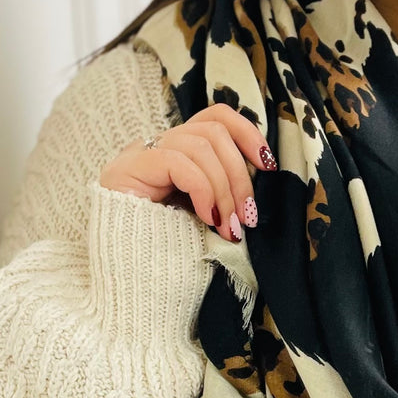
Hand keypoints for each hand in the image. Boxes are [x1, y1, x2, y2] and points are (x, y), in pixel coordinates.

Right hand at [99, 104, 277, 242]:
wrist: (130, 281)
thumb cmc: (170, 255)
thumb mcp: (206, 218)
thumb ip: (223, 196)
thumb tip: (256, 188)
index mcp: (177, 154)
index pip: (214, 117)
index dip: (247, 132)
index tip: (268, 164)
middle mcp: (157, 147)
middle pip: (212, 130)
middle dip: (240, 175)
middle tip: (247, 216)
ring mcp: (140, 155)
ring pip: (200, 144)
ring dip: (224, 189)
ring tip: (228, 226)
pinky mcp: (129, 168)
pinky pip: (178, 162)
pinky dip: (202, 190)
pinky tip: (207, 219)